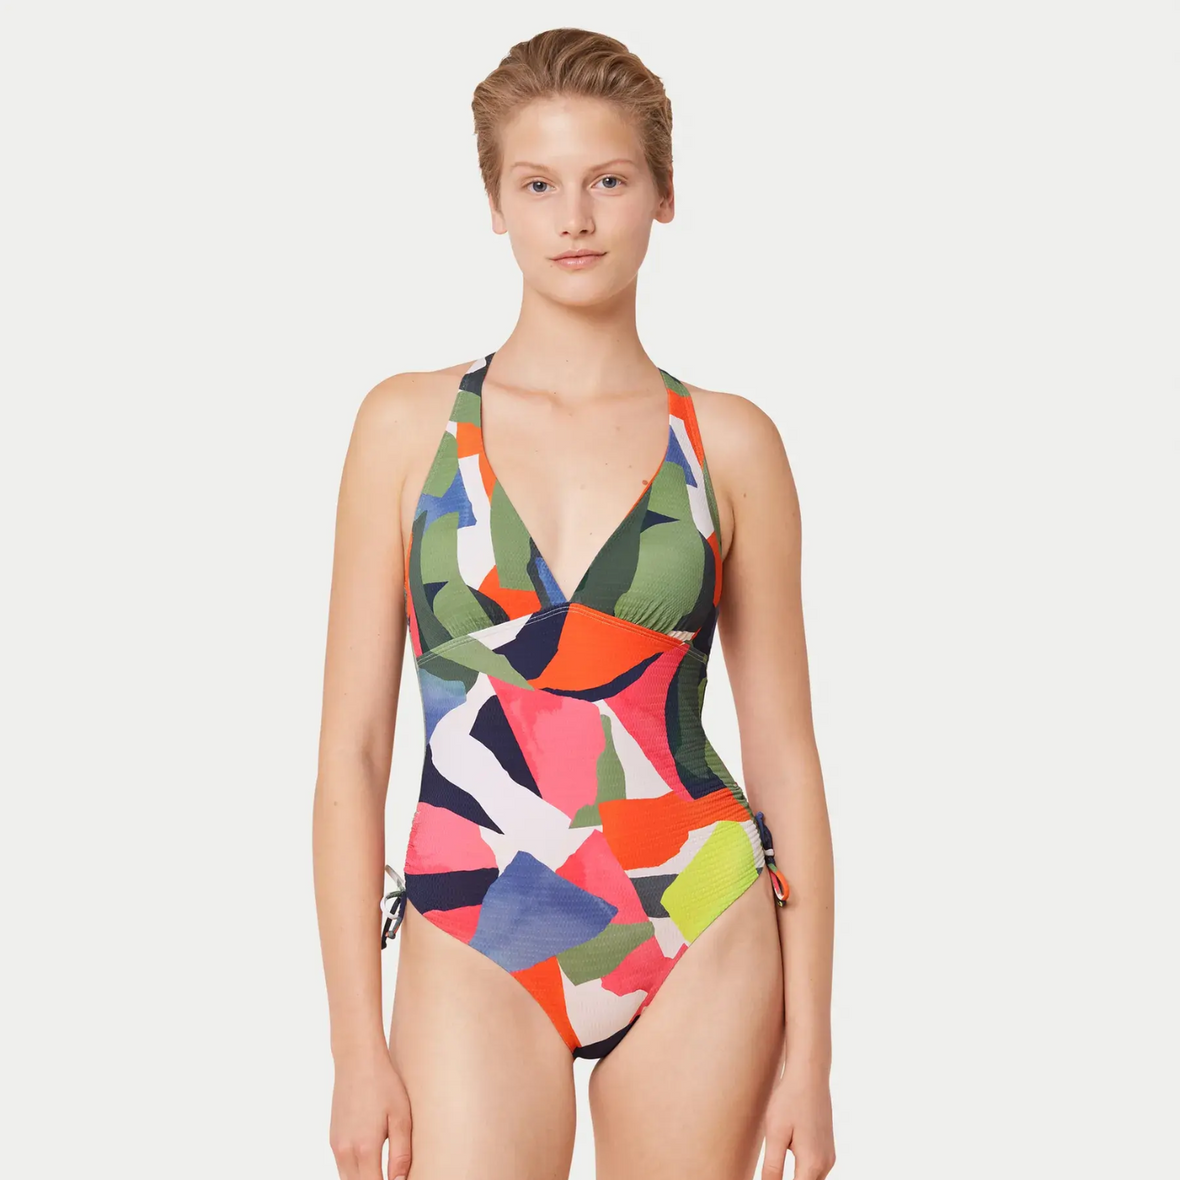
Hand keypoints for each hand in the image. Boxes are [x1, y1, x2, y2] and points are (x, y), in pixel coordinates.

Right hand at [329, 1043, 412, 1179]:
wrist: (357, 1059)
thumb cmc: (384, 1084)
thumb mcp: (401, 1117)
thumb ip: (401, 1154)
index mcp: (365, 1149)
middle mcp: (345, 1152)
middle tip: (392, 1176)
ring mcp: (336, 1146)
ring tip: (383, 1172)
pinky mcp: (333, 1139)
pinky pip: (343, 1168)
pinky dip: (356, 1173)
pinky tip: (371, 1165)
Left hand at [760, 1059, 835, 1178]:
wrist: (809, 1075)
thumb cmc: (790, 1100)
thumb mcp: (775, 1134)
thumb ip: (772, 1167)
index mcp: (811, 1164)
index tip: (767, 1178)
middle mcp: (825, 1165)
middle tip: (770, 1172)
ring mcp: (829, 1157)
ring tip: (776, 1170)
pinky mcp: (828, 1149)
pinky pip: (816, 1172)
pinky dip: (803, 1174)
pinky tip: (788, 1159)